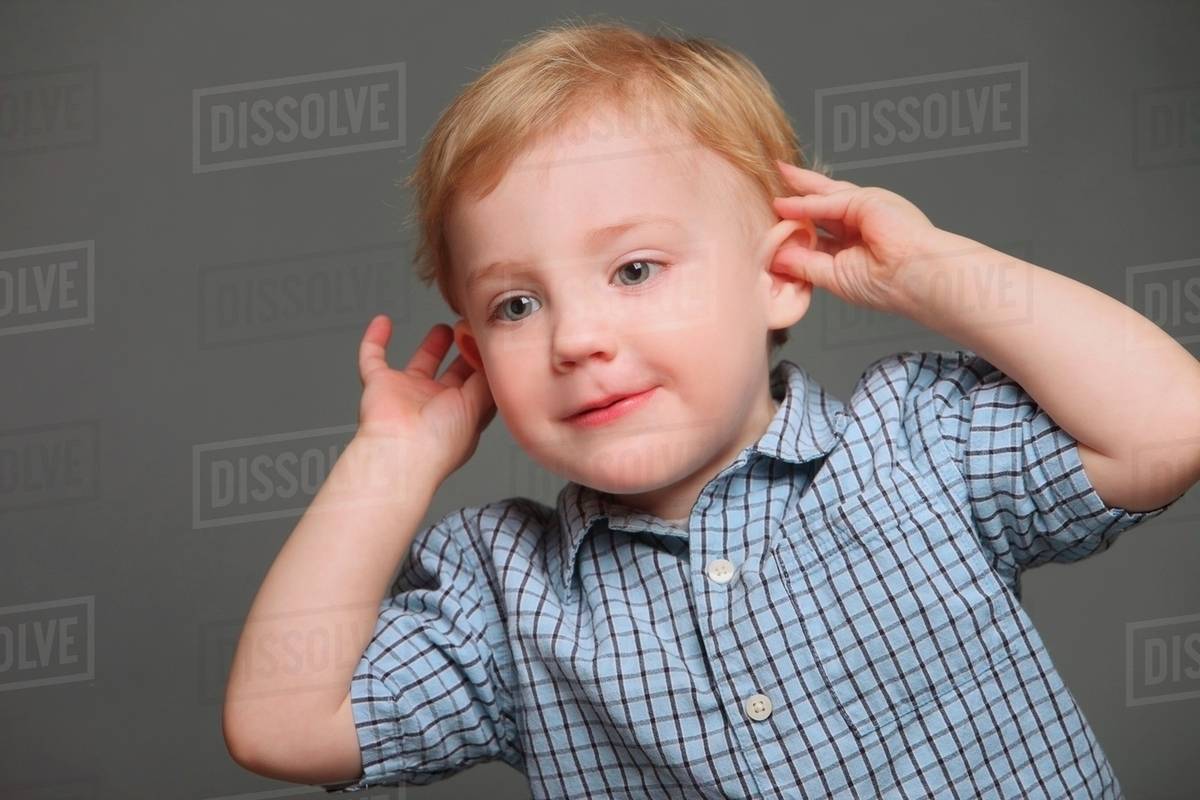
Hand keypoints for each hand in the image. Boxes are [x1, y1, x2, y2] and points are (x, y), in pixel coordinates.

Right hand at [356, 315, 495, 478]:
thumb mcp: (478, 406)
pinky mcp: (379, 385)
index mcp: (461, 414)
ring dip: (432, 345)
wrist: (400, 451)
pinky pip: (372, 357)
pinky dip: (374, 339)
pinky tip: (383, 322)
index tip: (494, 341)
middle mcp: (435, 405)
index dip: (486, 364)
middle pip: (453, 374)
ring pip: (421, 364)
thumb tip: (492, 356)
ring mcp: (407, 394)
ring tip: (447, 326)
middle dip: (464, 354)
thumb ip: (486, 378)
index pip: (479, 385)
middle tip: (474, 331)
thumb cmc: (439, 442)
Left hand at [770, 160, 941, 312]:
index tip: (772, 220)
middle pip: (818, 205)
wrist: (917, 280)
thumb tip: (775, 256)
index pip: (817, 228)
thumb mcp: (833, 276)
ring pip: (821, 198)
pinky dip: (805, 204)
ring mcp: (863, 209)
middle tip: (769, 185)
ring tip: (769, 186)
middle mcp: (858, 222)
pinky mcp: (866, 200)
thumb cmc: (887, 286)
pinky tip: (783, 204)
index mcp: (853, 243)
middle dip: (794, 196)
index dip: (794, 224)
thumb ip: (804, 263)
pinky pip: (828, 202)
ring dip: (794, 193)